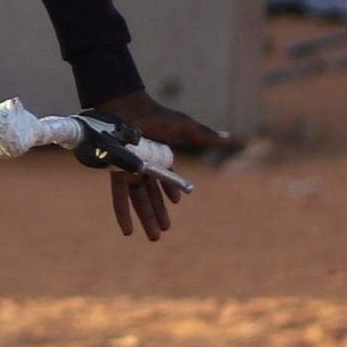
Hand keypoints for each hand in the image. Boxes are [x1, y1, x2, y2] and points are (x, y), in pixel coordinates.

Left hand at [82, 88, 229, 241]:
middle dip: (158, 213)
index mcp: (158, 156)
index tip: (177, 203)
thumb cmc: (156, 116)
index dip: (169, 191)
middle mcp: (143, 165)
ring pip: (138, 200)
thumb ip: (205, 136)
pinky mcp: (117, 173)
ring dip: (145, 219)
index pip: (164, 179)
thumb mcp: (185, 128)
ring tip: (155, 237)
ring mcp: (129, 170)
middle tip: (163, 231)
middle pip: (150, 195)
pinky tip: (128, 231)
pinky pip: (119, 198)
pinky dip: (123, 215)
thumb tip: (229, 137)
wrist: (128, 109)